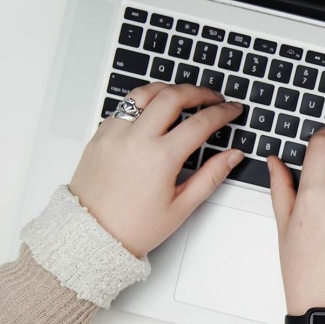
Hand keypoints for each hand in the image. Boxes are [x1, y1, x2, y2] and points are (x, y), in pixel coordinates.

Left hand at [69, 83, 244, 256]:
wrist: (92, 234)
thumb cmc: (134, 226)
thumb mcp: (182, 206)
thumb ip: (211, 176)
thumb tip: (232, 156)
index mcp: (160, 158)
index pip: (200, 123)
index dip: (222, 112)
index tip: (232, 110)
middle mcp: (136, 139)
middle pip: (173, 96)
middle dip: (199, 92)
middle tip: (213, 97)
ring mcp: (115, 133)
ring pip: (145, 93)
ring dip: (169, 89)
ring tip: (184, 96)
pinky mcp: (100, 134)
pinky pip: (125, 107)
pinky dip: (144, 102)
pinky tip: (154, 112)